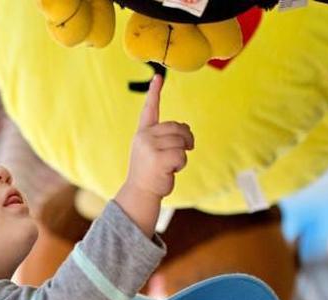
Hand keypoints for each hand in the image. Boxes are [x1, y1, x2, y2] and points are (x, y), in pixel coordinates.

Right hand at [123, 74, 193, 198]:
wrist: (140, 193)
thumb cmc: (151, 173)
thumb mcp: (153, 151)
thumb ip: (165, 138)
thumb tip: (187, 131)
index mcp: (143, 133)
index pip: (150, 109)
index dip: (154, 92)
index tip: (158, 77)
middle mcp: (144, 136)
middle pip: (177, 128)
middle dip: (186, 140)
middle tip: (184, 151)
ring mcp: (150, 147)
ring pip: (181, 142)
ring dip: (183, 154)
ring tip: (171, 165)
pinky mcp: (158, 158)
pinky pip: (181, 154)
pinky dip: (181, 163)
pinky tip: (171, 170)